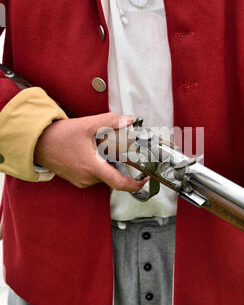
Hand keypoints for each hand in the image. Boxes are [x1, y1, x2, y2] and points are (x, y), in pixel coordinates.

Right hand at [34, 112, 148, 190]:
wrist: (37, 143)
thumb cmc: (58, 136)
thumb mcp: (86, 125)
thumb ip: (109, 122)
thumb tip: (127, 120)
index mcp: (92, 167)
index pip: (120, 183)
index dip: (135, 184)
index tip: (144, 179)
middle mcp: (88, 178)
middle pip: (113, 175)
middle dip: (119, 163)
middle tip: (117, 149)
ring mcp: (82, 181)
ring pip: (104, 174)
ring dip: (107, 163)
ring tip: (99, 147)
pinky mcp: (77, 180)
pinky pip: (94, 174)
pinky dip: (98, 164)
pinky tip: (91, 152)